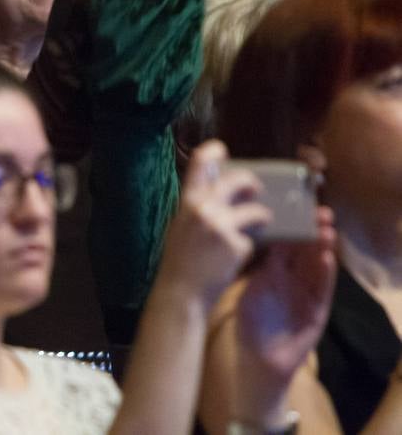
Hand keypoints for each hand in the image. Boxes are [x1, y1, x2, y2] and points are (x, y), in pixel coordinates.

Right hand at [157, 140, 271, 309]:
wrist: (181, 292)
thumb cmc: (180, 261)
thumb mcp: (181, 226)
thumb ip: (197, 207)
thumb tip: (219, 191)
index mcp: (187, 202)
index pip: (200, 164)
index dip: (213, 152)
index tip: (221, 150)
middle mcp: (204, 208)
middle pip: (238, 180)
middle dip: (252, 184)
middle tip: (255, 189)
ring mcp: (221, 225)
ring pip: (256, 210)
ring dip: (262, 216)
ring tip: (261, 222)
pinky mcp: (238, 244)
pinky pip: (254, 237)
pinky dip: (251, 245)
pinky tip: (240, 254)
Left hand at [234, 206, 335, 383]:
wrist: (258, 356)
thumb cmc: (252, 320)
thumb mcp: (250, 286)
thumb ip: (252, 264)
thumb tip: (240, 233)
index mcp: (276, 271)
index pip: (286, 243)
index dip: (291, 225)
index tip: (293, 205)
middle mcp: (295, 278)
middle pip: (306, 250)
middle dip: (312, 230)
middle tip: (317, 210)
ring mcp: (307, 293)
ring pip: (318, 266)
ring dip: (323, 248)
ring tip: (326, 229)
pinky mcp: (317, 310)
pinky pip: (323, 289)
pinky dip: (325, 274)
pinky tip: (326, 259)